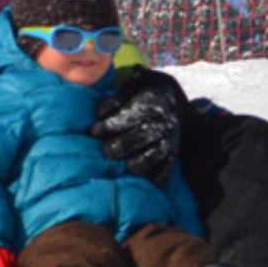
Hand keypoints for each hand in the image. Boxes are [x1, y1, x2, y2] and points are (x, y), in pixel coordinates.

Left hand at [92, 68, 185, 182]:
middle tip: (106, 151)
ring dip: (133, 164)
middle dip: (116, 148)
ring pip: (149, 159)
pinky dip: (151, 178)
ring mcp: (170, 140)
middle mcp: (162, 121)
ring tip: (122, 165)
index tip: (94, 132)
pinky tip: (139, 178)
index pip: (125, 117)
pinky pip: (163, 172)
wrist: (171, 101)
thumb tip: (99, 115)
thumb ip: (112, 100)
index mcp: (150, 102)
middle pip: (136, 139)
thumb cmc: (139, 95)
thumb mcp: (128, 88)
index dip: (106, 127)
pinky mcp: (173, 155)